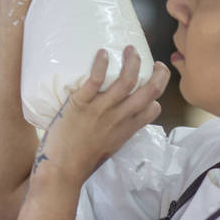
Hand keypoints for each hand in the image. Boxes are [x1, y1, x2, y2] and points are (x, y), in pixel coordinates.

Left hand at [31, 46, 169, 188]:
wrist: (61, 170)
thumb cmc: (80, 162)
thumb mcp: (106, 148)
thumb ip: (112, 132)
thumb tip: (109, 121)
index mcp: (125, 130)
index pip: (152, 110)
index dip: (155, 97)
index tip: (152, 87)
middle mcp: (118, 118)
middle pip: (148, 92)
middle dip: (158, 75)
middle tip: (157, 63)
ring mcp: (101, 110)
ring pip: (126, 80)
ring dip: (132, 61)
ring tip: (129, 49)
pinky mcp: (81, 103)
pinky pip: (95, 79)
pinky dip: (101, 64)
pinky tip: (103, 53)